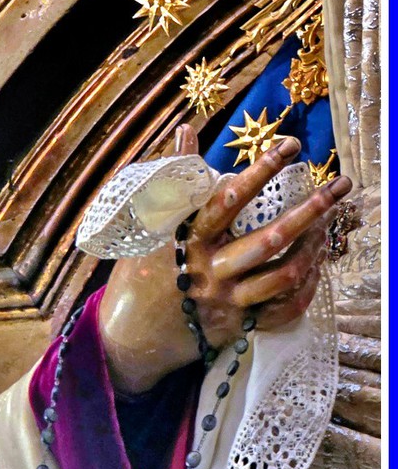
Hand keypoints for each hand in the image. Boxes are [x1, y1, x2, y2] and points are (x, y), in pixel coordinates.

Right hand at [98, 125, 351, 392]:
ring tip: (327, 227)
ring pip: (284, 277)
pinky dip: (305, 289)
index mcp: (188, 243)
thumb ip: (175, 180)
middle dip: (310, 211)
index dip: (261, 171)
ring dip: (313, 250)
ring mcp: (227, 304)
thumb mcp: (149, 225)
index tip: (289, 146)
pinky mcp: (238, 329)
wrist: (129, 338)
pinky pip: (283, 311)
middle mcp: (211, 273)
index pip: (229, 201)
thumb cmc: (138, 276)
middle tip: (339, 187)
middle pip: (270, 241)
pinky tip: (314, 268)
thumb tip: (185, 131)